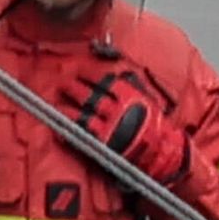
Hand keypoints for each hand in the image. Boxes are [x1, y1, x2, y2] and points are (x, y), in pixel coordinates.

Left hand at [66, 69, 189, 190]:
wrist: (160, 150)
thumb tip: (115, 72)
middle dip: (74, 88)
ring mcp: (110, 127)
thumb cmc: (153, 124)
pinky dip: (70, 126)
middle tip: (63, 83)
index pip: (105, 80)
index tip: (78, 69)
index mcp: (130, 96)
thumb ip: (131, 85)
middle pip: (91, 96)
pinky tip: (60, 121)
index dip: (89, 73)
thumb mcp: (146, 99)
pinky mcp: (104, 144)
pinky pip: (82, 132)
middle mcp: (119, 110)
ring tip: (57, 102)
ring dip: (68, 106)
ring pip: (84, 113)